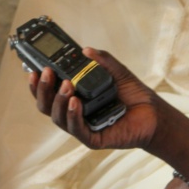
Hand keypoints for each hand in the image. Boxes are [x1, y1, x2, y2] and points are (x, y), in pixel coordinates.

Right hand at [29, 47, 160, 151]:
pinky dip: (73, 116)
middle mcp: (74, 113)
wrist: (154, 114)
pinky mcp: (94, 139)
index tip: (34, 68)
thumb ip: (102, 60)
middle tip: (46, 72)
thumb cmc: (133, 95)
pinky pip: (77, 130)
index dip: (38, 83)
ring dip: (58, 100)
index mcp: (74, 97)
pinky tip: (75, 102)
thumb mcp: (117, 72)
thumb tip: (86, 50)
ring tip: (66, 85)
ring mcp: (82, 127)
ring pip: (58, 117)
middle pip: (46, 105)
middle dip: (42, 89)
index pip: (49, 92)